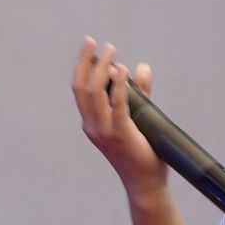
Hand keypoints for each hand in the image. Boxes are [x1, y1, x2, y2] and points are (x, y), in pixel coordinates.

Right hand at [70, 37, 163, 198]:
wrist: (145, 183)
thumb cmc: (142, 153)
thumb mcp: (138, 117)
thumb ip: (138, 93)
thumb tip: (141, 66)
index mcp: (91, 123)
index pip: (80, 90)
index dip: (83, 67)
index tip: (91, 48)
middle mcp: (92, 126)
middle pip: (81, 87)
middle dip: (86, 61)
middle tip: (94, 41)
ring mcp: (104, 131)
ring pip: (95, 92)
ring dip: (102, 67)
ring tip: (111, 50)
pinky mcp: (120, 133)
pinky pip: (116, 103)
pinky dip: (118, 84)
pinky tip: (121, 70)